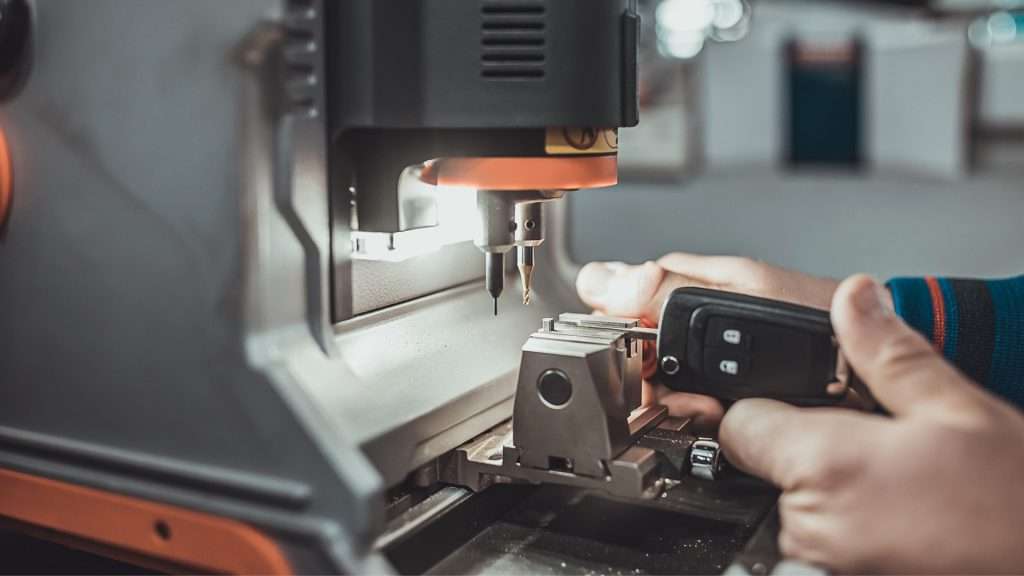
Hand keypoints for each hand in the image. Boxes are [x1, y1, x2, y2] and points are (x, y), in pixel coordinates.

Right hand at [575, 253, 839, 427]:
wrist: (872, 371)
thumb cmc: (819, 321)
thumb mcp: (737, 295)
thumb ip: (668, 288)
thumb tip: (601, 277)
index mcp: (703, 281)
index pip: (633, 296)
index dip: (621, 328)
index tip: (627, 357)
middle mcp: (709, 317)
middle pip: (649, 347)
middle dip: (652, 375)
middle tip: (673, 392)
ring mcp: (723, 356)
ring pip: (670, 382)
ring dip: (677, 402)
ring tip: (703, 409)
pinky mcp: (738, 390)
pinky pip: (698, 406)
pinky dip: (701, 419)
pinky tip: (715, 420)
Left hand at [720, 275, 1023, 572]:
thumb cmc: (1017, 510)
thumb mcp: (959, 411)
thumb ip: (888, 354)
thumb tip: (853, 299)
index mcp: (827, 466)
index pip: (742, 425)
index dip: (768, 406)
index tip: (807, 404)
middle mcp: (811, 526)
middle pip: (769, 468)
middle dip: (814, 452)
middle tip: (884, 450)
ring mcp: (822, 565)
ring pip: (800, 510)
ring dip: (838, 496)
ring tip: (906, 492)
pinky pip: (824, 548)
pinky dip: (853, 532)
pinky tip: (907, 524)